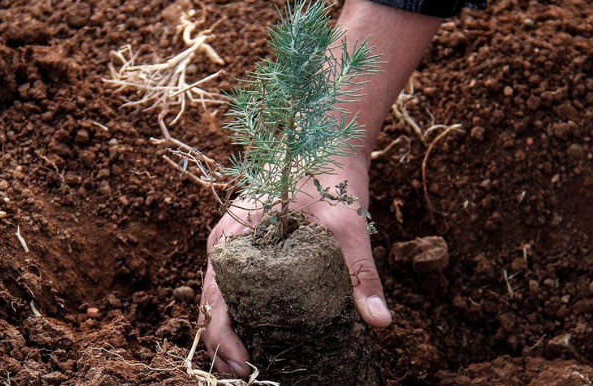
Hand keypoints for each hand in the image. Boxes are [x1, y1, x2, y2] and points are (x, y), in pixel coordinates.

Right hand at [199, 157, 391, 376]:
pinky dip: (246, 316)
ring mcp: (237, 249)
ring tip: (258, 365)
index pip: (214, 304)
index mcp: (233, 241)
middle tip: (254, 375)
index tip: (247, 367)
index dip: (223, 343)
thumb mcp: (345, 224)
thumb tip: (378, 322)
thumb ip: (359, 273)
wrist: (324, 140)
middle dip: (226, 348)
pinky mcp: (253, 249)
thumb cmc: (326, 175)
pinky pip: (239, 289)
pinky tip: (269, 335)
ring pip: (223, 302)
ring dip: (235, 335)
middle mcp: (227, 248)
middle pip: (213, 310)